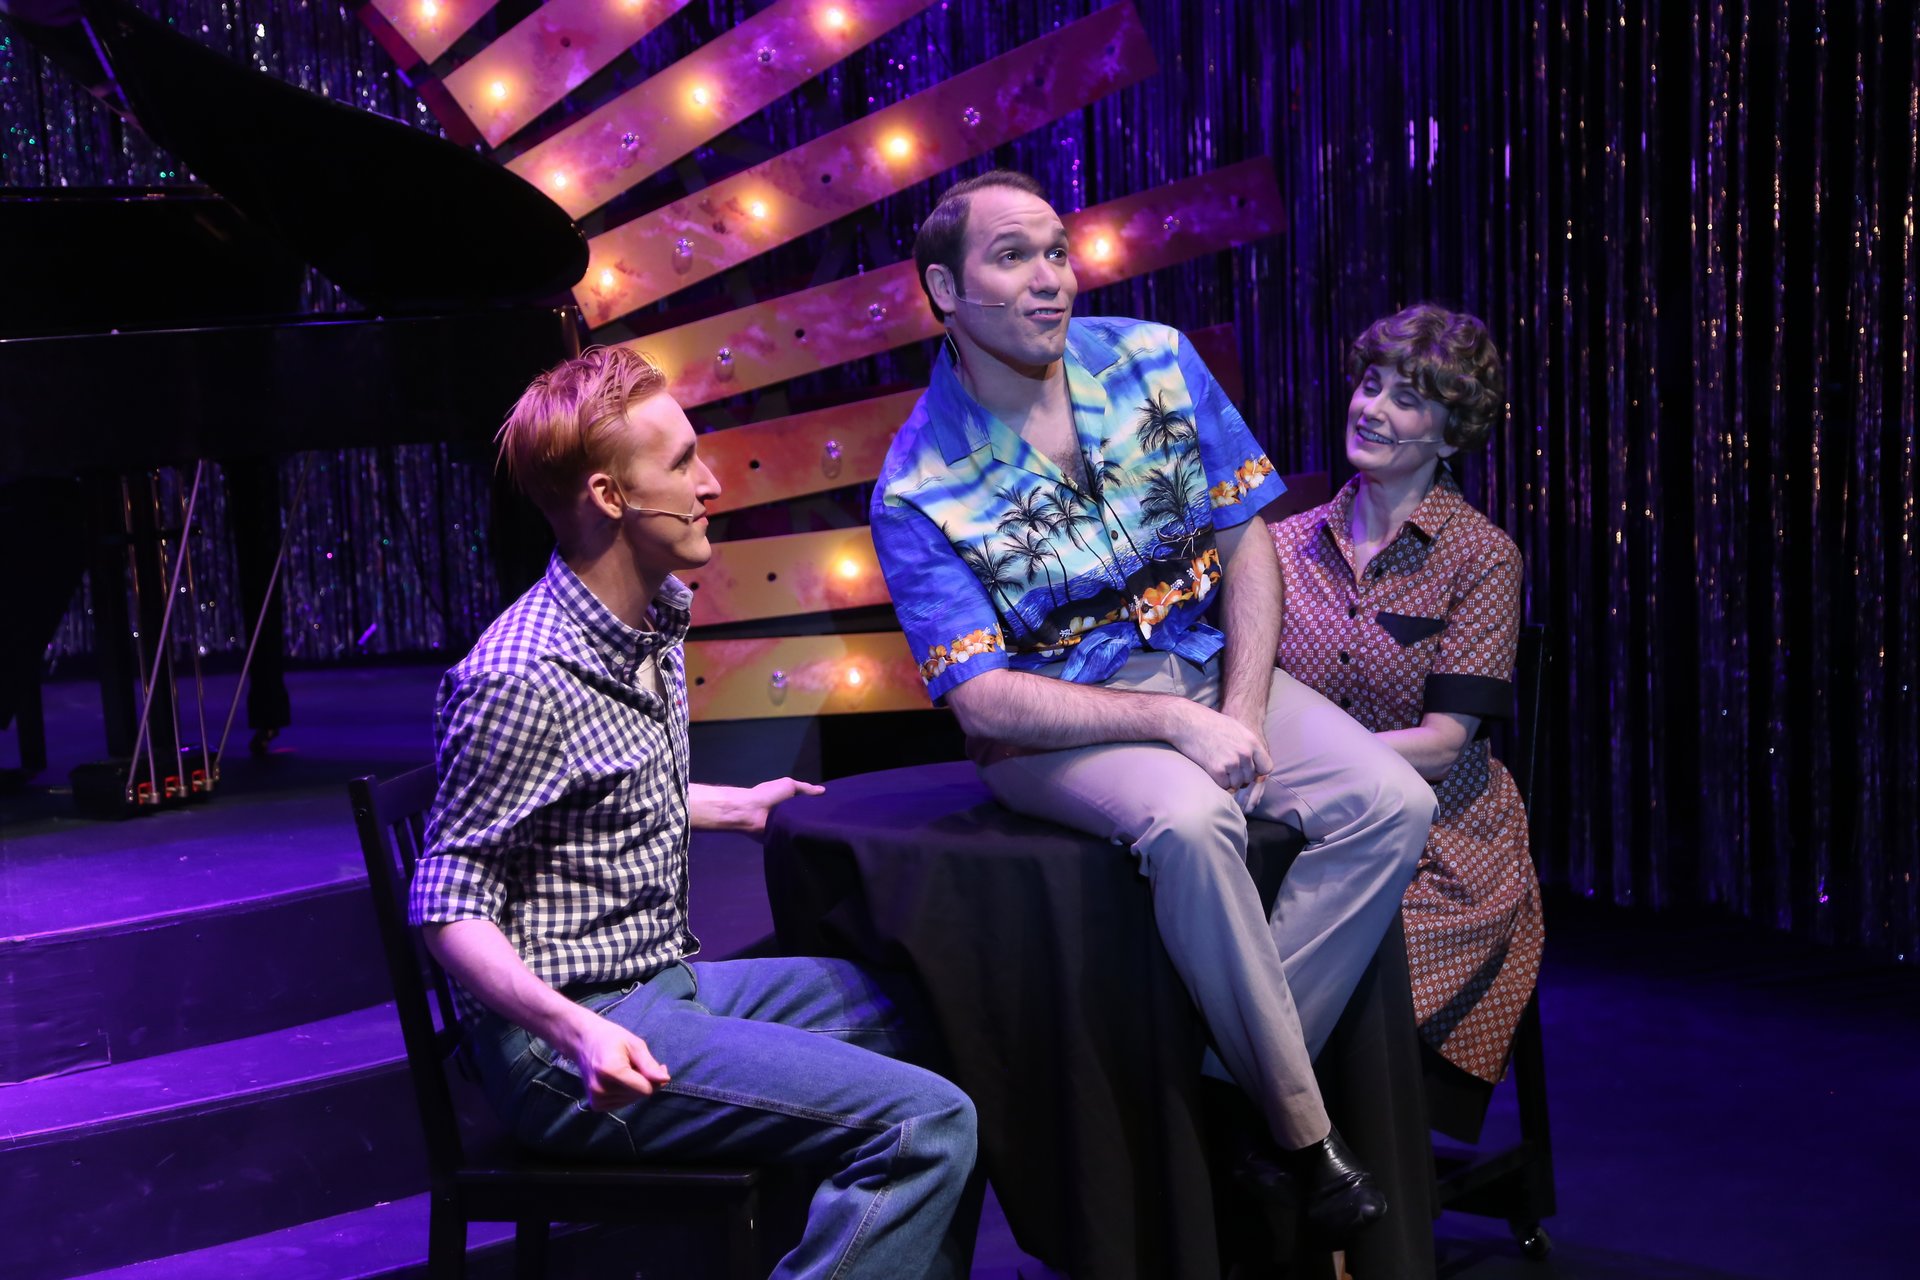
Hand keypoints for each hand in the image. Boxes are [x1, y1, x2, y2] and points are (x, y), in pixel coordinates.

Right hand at [557, 1008, 671, 1110]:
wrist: (583, 1042)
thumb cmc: (611, 1039)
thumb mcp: (634, 1044)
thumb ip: (649, 1065)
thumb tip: (665, 1080)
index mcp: (611, 1072)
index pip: (646, 1089)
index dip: (655, 1079)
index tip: (656, 1065)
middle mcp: (601, 1089)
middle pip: (640, 1095)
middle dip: (644, 1081)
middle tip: (634, 1064)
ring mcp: (597, 1099)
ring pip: (633, 1100)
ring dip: (635, 1086)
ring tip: (624, 1069)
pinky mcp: (596, 1105)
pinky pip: (623, 1103)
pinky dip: (626, 1092)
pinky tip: (617, 1079)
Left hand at [733, 777, 825, 839]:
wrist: (751, 812)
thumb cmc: (769, 795)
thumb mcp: (789, 785)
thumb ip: (805, 788)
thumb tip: (823, 790)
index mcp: (789, 798)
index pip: (807, 802)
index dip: (818, 804)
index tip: (832, 808)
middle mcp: (787, 811)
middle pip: (805, 814)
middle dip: (815, 817)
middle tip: (830, 821)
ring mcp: (783, 824)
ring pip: (800, 826)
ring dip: (807, 827)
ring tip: (822, 830)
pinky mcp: (780, 836)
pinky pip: (792, 837)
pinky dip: (799, 837)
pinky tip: (811, 838)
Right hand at [1166, 701, 1271, 791]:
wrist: (1186, 721)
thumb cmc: (1209, 722)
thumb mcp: (1236, 728)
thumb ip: (1248, 745)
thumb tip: (1253, 761)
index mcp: (1252, 741)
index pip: (1266, 767)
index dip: (1257, 771)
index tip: (1247, 769)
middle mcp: (1244, 753)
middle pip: (1250, 777)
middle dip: (1240, 776)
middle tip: (1227, 768)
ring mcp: (1231, 762)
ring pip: (1237, 784)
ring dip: (1228, 780)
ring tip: (1218, 768)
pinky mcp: (1216, 770)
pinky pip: (1223, 785)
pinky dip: (1217, 782)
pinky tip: (1211, 771)